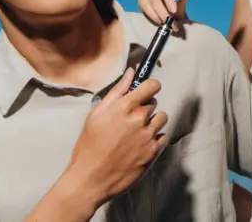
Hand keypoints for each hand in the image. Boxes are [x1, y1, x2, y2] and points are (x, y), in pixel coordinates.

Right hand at [62, 69, 169, 207]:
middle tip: (128, 122)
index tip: (147, 91)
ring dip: (152, 123)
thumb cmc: (89, 147)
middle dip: (143, 109)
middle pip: (153, 104)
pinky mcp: (153, 152)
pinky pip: (162, 137)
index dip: (150, 87)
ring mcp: (148, 136)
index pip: (152, 86)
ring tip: (135, 134)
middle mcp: (140, 119)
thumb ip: (117, 92)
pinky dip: (154, 140)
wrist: (90, 179)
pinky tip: (139, 146)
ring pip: (161, 119)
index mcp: (125, 107)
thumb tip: (130, 73)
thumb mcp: (96, 115)